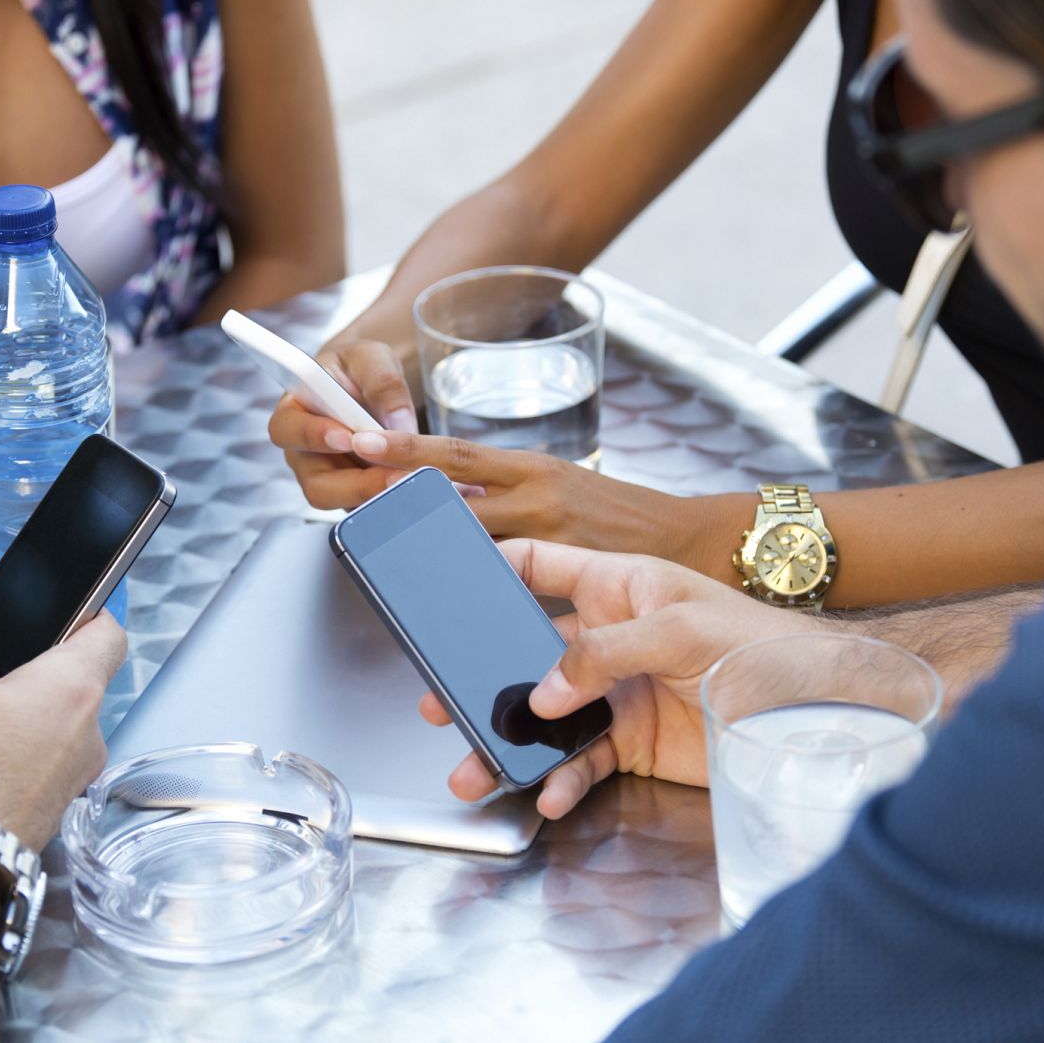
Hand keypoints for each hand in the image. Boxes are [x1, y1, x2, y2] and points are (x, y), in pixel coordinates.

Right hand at [0, 616, 126, 848]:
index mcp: (72, 690)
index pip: (108, 634)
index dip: (86, 614)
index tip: (58, 613)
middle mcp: (87, 736)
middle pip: (67, 684)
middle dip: (19, 676)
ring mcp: (72, 780)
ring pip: (44, 729)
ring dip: (4, 721)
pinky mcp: (48, 814)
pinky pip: (31, 767)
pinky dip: (0, 760)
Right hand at [268, 338, 420, 509]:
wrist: (373, 384)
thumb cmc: (361, 367)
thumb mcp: (372, 358)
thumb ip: (383, 383)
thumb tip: (399, 424)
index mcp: (294, 411)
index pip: (287, 430)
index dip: (312, 437)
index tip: (348, 438)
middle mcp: (304, 452)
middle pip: (315, 483)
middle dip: (356, 484)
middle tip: (393, 476)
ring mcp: (328, 477)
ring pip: (342, 502)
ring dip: (376, 496)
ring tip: (410, 484)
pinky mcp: (352, 492)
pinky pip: (366, 507)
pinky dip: (389, 501)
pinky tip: (415, 490)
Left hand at [346, 428, 718, 559]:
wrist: (688, 539)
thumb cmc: (616, 512)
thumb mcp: (560, 483)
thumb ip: (506, 491)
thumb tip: (445, 496)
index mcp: (533, 467)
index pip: (457, 453)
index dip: (406, 448)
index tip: (362, 441)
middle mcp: (539, 497)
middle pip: (456, 502)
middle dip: (405, 507)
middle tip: (355, 507)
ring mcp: (554, 540)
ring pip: (477, 547)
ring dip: (434, 554)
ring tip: (391, 560)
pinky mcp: (569, 578)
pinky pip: (514, 589)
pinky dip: (484, 592)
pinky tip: (457, 602)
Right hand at [420, 540, 816, 818]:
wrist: (818, 709)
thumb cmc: (763, 643)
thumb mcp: (681, 627)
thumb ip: (605, 652)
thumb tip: (544, 692)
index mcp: (618, 586)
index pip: (542, 566)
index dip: (494, 569)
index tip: (448, 588)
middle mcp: (609, 637)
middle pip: (526, 654)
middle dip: (481, 679)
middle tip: (440, 702)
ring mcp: (617, 692)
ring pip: (545, 719)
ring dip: (509, 745)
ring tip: (473, 769)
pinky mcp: (633, 742)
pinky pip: (583, 762)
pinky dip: (563, 781)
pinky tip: (549, 794)